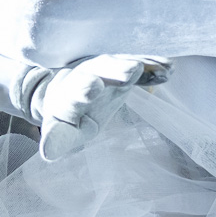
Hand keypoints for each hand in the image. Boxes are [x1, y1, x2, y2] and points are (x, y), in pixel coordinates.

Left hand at [32, 55, 170, 160]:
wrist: (67, 89)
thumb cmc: (66, 119)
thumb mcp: (61, 133)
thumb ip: (57, 141)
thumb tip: (47, 152)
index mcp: (67, 98)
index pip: (73, 94)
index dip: (83, 91)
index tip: (95, 88)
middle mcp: (83, 77)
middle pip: (96, 72)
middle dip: (115, 70)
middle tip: (131, 70)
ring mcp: (102, 70)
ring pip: (115, 64)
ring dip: (132, 65)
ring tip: (153, 69)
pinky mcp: (120, 67)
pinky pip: (136, 64)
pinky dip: (150, 65)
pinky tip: (168, 67)